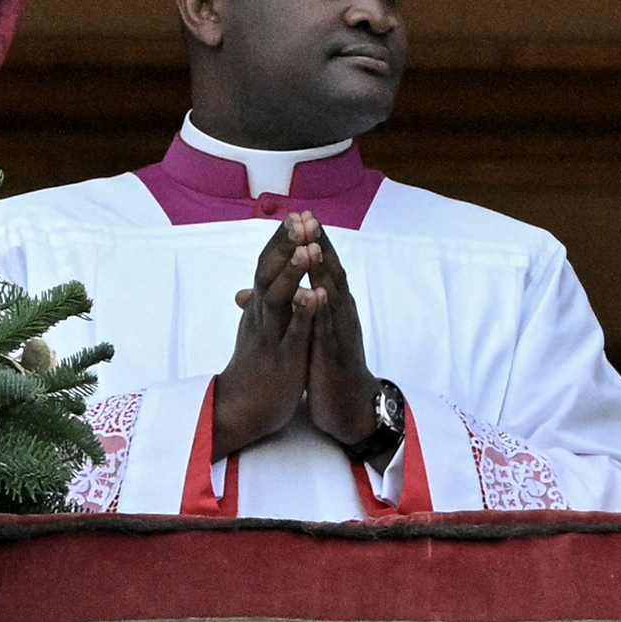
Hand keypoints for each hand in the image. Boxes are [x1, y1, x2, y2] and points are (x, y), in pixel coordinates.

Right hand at [215, 214, 323, 455]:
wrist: (240, 409)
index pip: (267, 266)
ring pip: (279, 299)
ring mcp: (271, 336)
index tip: (296, 214)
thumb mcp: (256, 329)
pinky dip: (303, 313)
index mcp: (260, 308)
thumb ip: (257, 306)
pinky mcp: (282, 358)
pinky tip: (315, 296)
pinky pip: (293, 333)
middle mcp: (262, 316)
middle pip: (269, 273)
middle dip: (285, 246)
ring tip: (308, 248)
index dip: (281, 241)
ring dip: (293, 272)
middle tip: (300, 218)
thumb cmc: (254, 365)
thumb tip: (250, 287)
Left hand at [295, 223, 386, 451]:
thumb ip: (298, 309)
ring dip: (323, 270)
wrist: (350, 406)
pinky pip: (328, 330)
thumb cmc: (329, 366)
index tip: (301, 215)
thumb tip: (270, 291)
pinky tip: (316, 294)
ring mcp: (340, 333)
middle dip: (320, 245)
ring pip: (333, 296)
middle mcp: (340, 313)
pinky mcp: (334, 355)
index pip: (323, 267)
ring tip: (313, 246)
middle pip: (331, 272)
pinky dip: (322, 311)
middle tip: (309, 217)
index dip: (312, 241)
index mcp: (332, 307)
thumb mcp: (310, 334)